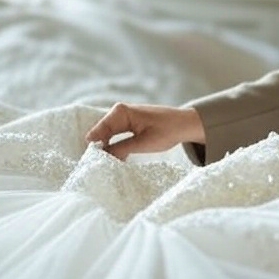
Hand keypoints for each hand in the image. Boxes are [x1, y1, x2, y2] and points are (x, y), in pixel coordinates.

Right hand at [84, 103, 205, 160]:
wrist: (185, 124)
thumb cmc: (168, 131)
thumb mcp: (143, 143)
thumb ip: (120, 149)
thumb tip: (102, 157)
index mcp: (121, 112)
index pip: (98, 132)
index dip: (94, 147)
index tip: (93, 163)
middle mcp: (119, 111)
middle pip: (101, 133)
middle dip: (100, 149)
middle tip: (99, 167)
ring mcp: (123, 117)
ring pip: (107, 136)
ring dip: (108, 149)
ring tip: (108, 164)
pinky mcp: (129, 124)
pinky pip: (115, 136)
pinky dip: (115, 147)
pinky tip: (118, 159)